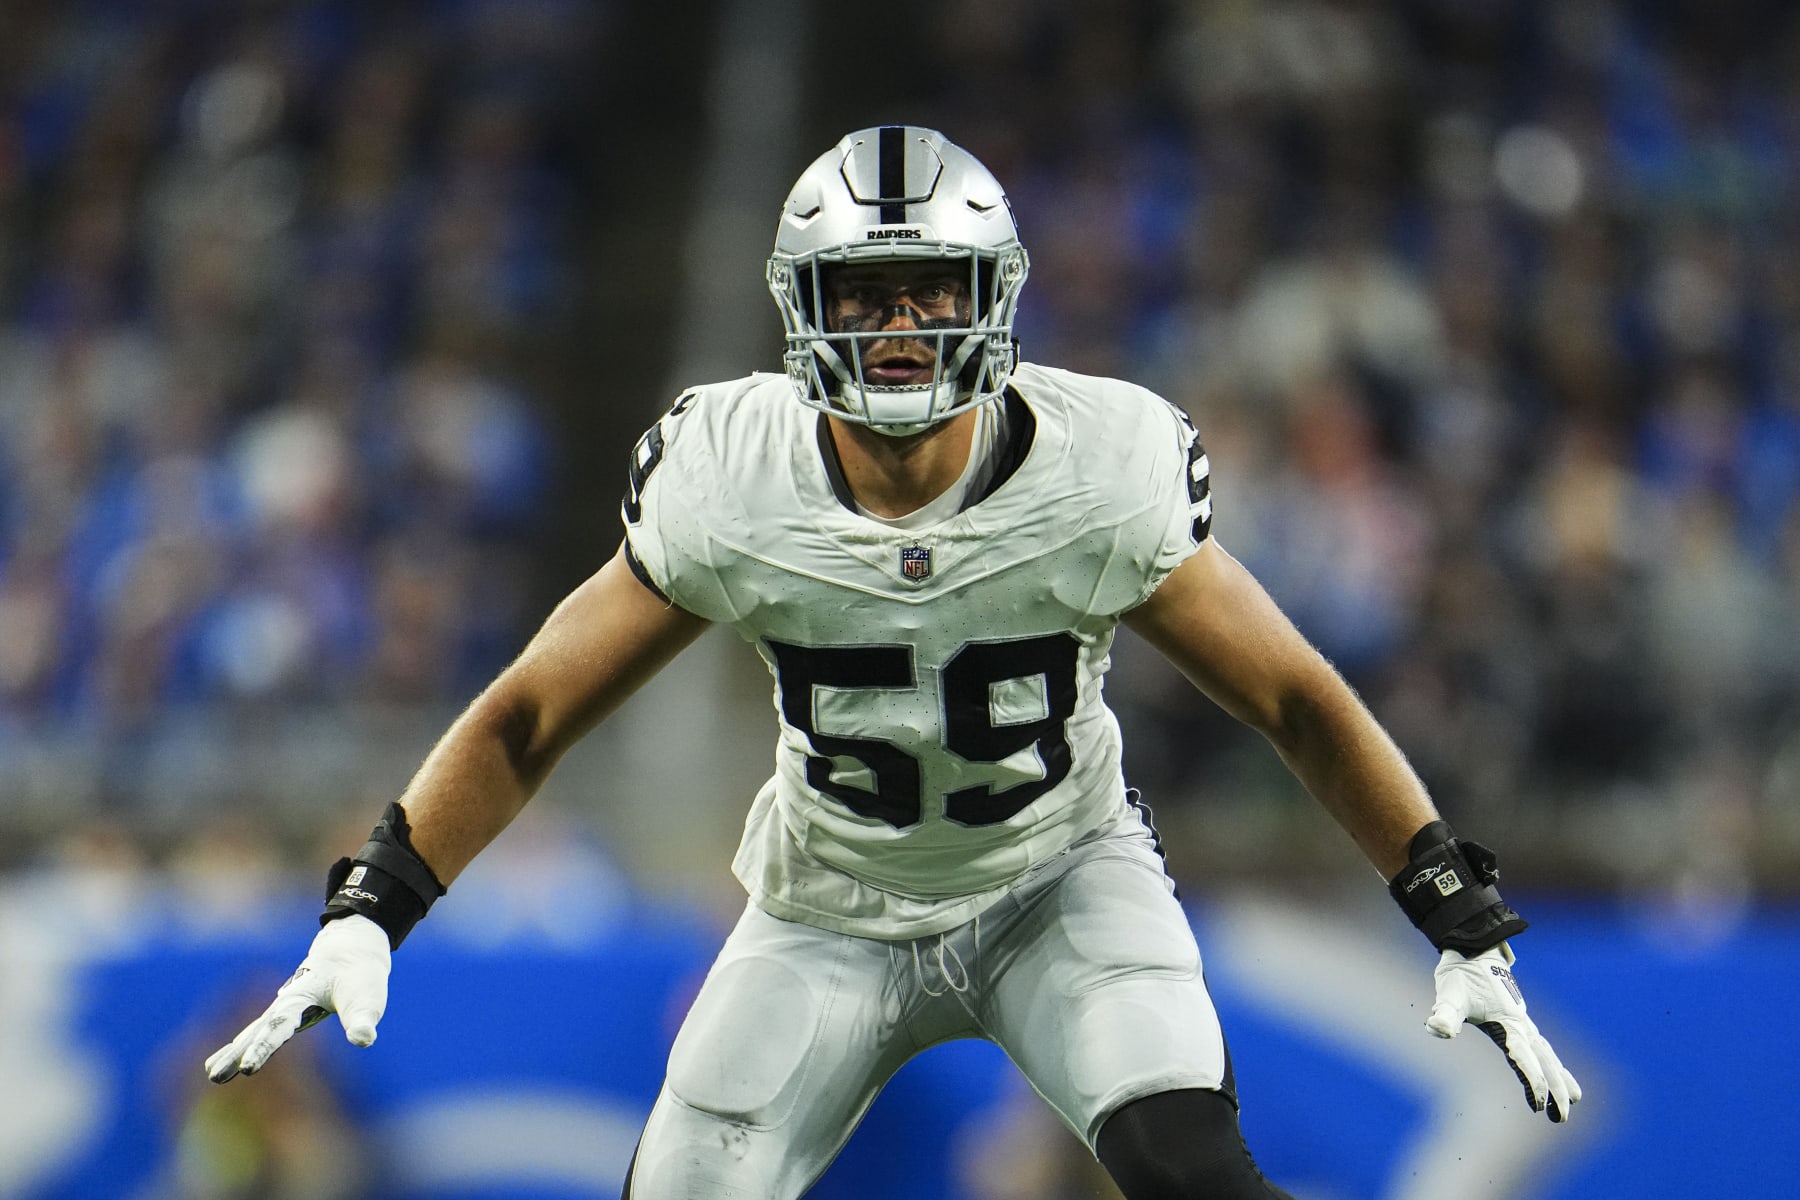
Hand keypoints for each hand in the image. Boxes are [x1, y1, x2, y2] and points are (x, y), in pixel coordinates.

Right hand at [205, 915, 390, 1082]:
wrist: (352, 950)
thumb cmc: (360, 976)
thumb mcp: (368, 997)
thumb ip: (363, 1018)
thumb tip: (364, 1039)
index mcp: (302, 997)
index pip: (279, 1025)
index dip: (264, 1047)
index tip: (247, 1068)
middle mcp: (286, 1003)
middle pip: (257, 1030)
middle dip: (236, 1053)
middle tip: (215, 1077)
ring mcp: (283, 1009)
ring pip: (254, 1031)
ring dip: (233, 1051)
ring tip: (212, 1074)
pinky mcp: (285, 1015)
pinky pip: (259, 1032)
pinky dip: (241, 1045)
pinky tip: (223, 1060)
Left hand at [1427, 944, 1581, 1121]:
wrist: (1473, 948)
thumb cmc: (1460, 973)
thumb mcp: (1449, 992)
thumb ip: (1444, 1012)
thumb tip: (1434, 1027)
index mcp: (1507, 1021)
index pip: (1523, 1056)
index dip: (1532, 1079)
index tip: (1539, 1104)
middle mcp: (1521, 1024)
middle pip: (1543, 1060)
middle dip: (1554, 1088)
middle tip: (1560, 1118)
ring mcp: (1523, 1022)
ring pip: (1548, 1054)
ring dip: (1560, 1078)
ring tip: (1574, 1101)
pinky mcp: (1519, 1021)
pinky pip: (1542, 1046)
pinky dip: (1553, 1063)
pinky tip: (1561, 1076)